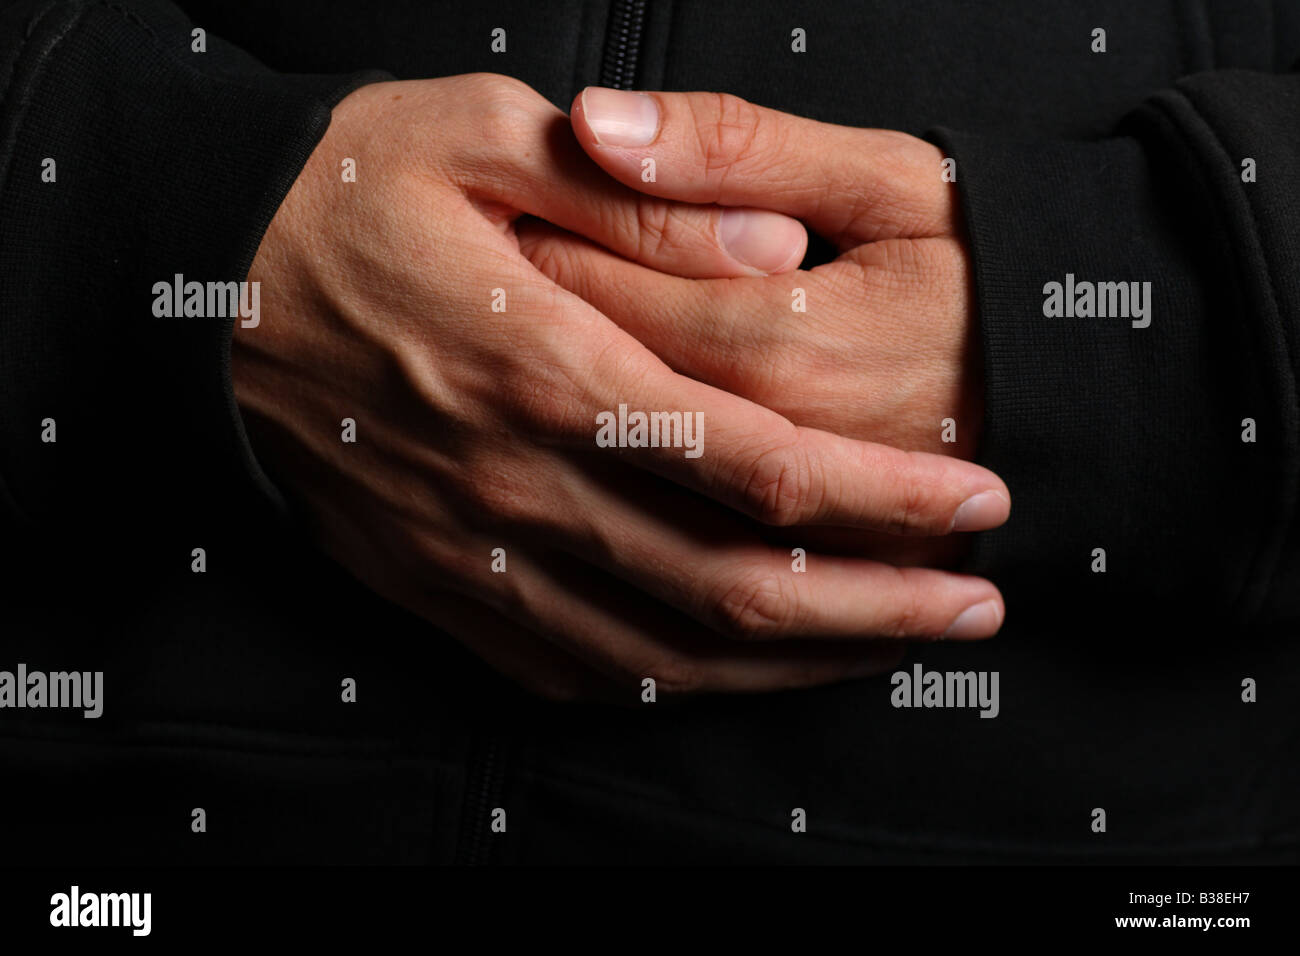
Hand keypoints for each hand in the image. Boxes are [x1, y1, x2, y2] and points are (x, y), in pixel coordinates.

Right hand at [234, 75, 1009, 700]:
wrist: (201, 289)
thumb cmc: (344, 197)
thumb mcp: (481, 134)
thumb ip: (637, 198)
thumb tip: (773, 248)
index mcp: (544, 366)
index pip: (755, 461)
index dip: (883, 493)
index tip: (976, 497)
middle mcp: (518, 483)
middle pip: (734, 581)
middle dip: (879, 602)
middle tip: (978, 599)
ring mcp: (476, 555)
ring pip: (669, 649)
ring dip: (801, 658)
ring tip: (900, 645)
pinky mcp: (441, 589)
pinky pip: (578, 668)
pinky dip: (680, 681)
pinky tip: (746, 667)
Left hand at [518, 88, 986, 567]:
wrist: (1099, 394)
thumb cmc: (995, 277)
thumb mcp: (890, 180)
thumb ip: (738, 146)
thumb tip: (600, 123)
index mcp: (777, 344)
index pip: (592, 294)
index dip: (529, 252)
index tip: (502, 228)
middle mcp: (765, 453)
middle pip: (589, 399)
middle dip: (523, 349)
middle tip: (498, 309)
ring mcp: (786, 535)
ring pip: (623, 500)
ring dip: (556, 448)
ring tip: (522, 401)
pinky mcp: (805, 578)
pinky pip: (675, 576)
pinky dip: (613, 549)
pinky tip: (584, 512)